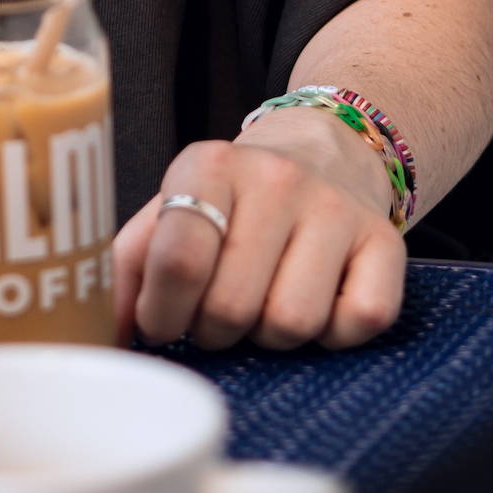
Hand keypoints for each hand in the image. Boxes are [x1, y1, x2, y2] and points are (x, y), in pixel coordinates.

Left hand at [113, 114, 406, 351]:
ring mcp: (336, 208)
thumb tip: (106, 340)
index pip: (178, 261)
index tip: (164, 322)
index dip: (163, 314)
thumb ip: (126, 268)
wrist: (322, 152)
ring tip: (264, 302)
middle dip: (215, 330)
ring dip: (270, 336)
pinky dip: (334, 334)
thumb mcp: (168, 211)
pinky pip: (359, 322)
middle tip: (218, 311)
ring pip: (292, 323)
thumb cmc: (229, 202)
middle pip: (232, 307)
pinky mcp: (386, 241)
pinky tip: (318, 302)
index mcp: (208, 165)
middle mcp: (276, 178)